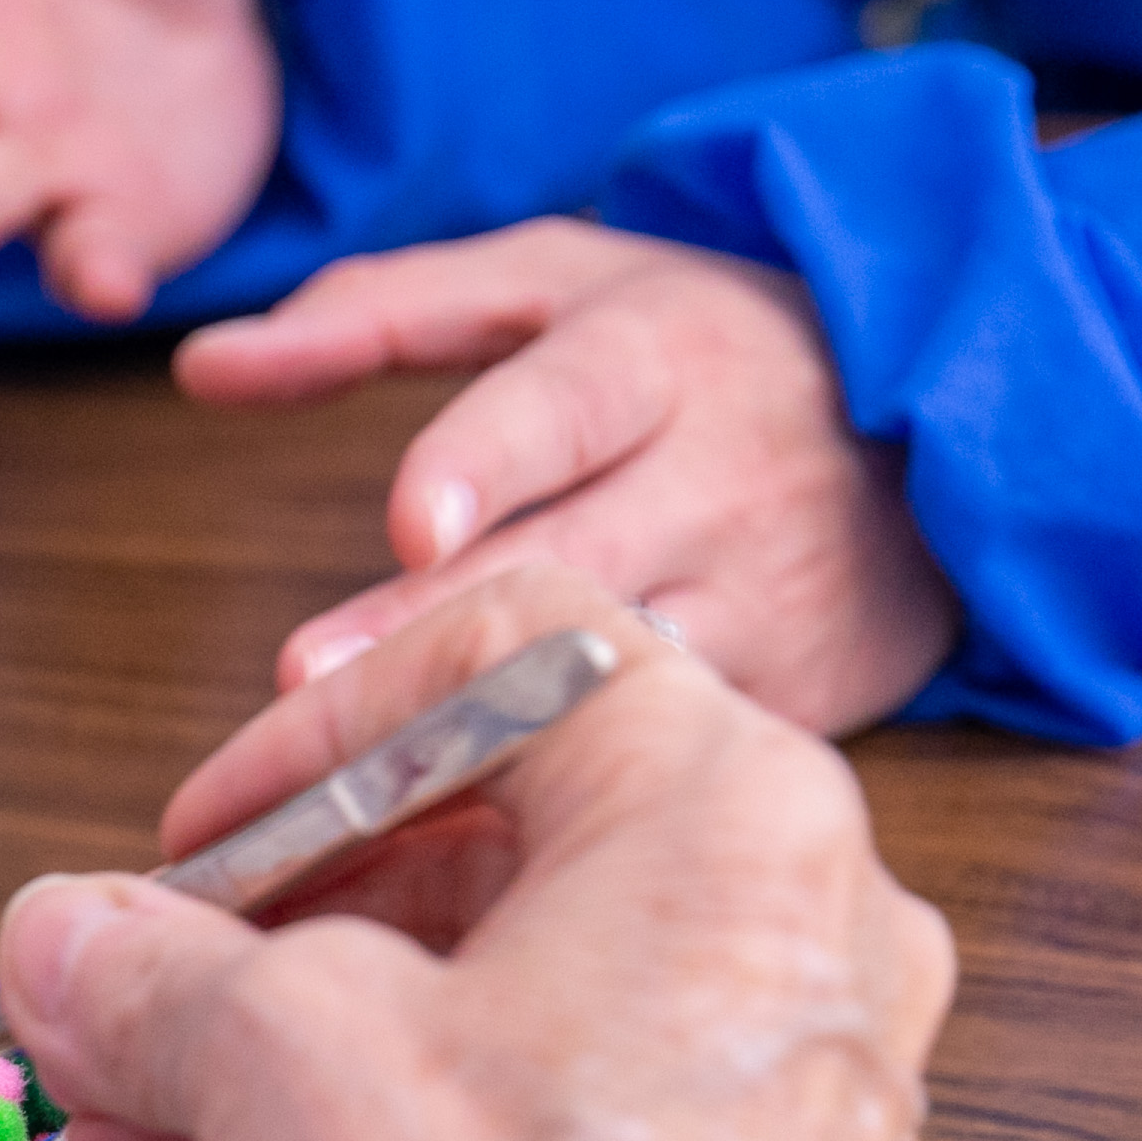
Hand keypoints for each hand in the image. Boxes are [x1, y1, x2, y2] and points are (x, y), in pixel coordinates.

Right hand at [0, 564, 952, 1140]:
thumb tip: (74, 943)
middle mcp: (802, 929)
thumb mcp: (270, 1050)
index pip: (514, 653)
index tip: (206, 834)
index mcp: (732, 809)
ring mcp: (793, 1086)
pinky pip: (553, 1122)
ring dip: (308, 1037)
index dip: (318, 732)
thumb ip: (155, 966)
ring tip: (144, 1104)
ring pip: (509, 1001)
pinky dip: (401, 1132)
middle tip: (150, 977)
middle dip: (284, 918)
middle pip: (504, 843)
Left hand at [175, 220, 962, 735]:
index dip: (487, 460)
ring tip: (360, 794)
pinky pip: (670, 761)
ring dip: (497, 743)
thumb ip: (378, 315)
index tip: (409, 524)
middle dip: (433, 634)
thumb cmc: (702, 349)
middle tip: (302, 690)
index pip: (567, 401)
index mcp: (657, 358)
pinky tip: (458, 857)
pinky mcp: (793, 696)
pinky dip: (571, 813)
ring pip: (624, 681)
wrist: (937, 421)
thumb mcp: (558, 283)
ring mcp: (765, 597)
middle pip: (570, 563)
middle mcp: (721, 477)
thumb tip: (204, 364)